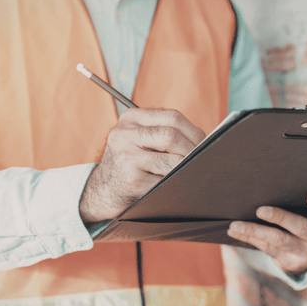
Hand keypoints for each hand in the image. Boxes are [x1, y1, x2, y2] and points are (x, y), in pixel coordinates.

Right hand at [80, 108, 204, 221]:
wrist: (103, 189)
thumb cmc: (130, 162)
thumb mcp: (139, 138)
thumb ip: (164, 132)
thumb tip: (204, 140)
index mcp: (130, 119)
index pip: (172, 117)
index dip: (193, 131)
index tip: (203, 143)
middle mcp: (124, 134)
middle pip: (171, 136)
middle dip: (192, 150)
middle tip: (201, 160)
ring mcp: (126, 158)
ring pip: (172, 161)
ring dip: (185, 168)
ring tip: (188, 172)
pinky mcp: (131, 181)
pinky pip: (165, 181)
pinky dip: (175, 184)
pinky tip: (173, 184)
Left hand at [227, 194, 306, 274]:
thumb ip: (303, 201)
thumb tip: (272, 180)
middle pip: (302, 228)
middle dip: (280, 218)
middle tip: (261, 210)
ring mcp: (305, 254)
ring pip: (278, 241)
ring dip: (254, 231)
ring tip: (235, 225)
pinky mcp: (288, 262)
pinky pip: (265, 248)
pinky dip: (248, 237)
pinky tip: (234, 231)